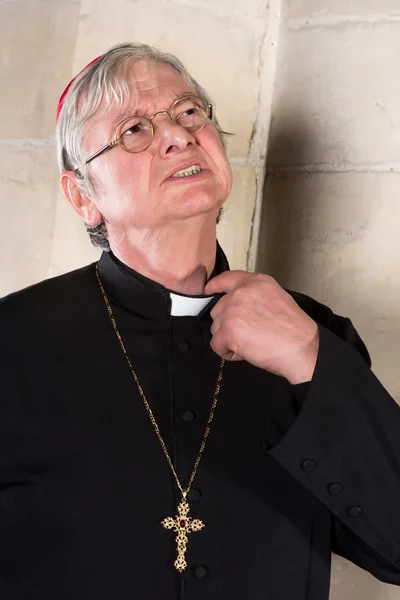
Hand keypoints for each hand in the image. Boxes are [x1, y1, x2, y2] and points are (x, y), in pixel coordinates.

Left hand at [204, 271, 318, 383]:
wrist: (302, 348)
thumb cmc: (294, 330)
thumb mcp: (276, 298)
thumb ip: (254, 295)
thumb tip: (237, 304)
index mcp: (256, 282)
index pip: (226, 278)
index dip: (214, 286)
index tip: (208, 291)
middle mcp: (242, 293)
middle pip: (218, 309)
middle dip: (228, 324)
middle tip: (249, 333)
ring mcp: (233, 311)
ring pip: (216, 328)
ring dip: (229, 339)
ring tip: (250, 343)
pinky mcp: (228, 331)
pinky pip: (217, 345)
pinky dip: (228, 352)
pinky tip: (245, 352)